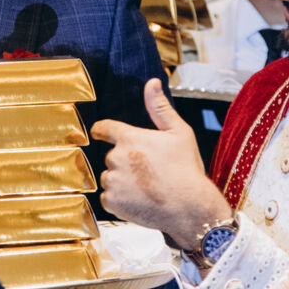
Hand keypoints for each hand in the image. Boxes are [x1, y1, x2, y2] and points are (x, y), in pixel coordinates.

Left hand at [91, 79, 231, 248]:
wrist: (189, 206)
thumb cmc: (186, 169)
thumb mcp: (179, 132)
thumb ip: (160, 107)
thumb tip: (152, 82)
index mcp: (130, 138)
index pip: (104, 128)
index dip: (101, 130)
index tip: (98, 132)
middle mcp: (116, 157)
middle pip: (112, 157)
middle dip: (125, 162)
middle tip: (149, 171)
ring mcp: (113, 181)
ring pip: (110, 178)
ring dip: (122, 182)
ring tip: (146, 188)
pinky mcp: (112, 201)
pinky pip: (109, 198)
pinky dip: (120, 200)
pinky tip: (139, 201)